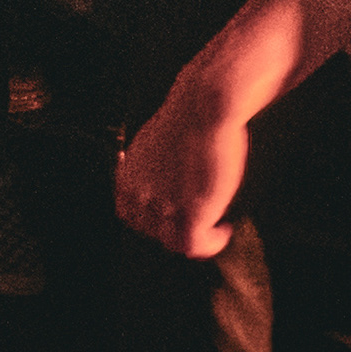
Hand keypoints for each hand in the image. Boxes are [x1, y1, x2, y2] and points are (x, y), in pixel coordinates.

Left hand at [115, 75, 250, 258]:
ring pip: (174, 242)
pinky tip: (223, 231)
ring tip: (215, 229)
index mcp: (127, 177)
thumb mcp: (155, 146)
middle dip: (175, 229)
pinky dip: (212, 243)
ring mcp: (163, 204)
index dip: (152, 220)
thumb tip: (167, 184)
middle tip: (200, 223)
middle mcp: (139, 193)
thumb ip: (153, 170)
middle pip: (152, 231)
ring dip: (196, 238)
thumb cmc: (188, 119)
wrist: (203, 105)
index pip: (129, 214)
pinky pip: (195, 246)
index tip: (174, 216)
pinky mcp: (192, 211)